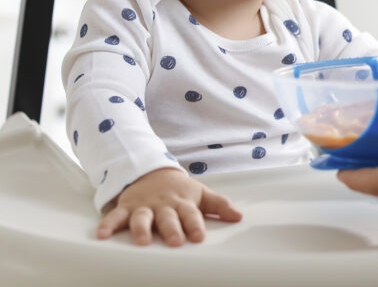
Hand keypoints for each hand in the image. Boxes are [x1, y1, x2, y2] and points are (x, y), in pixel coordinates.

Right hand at [97, 167, 241, 246]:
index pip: (191, 214)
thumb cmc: (180, 190)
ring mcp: (144, 206)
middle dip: (172, 229)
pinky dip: (108, 225)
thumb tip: (239, 217)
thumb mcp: (201, 193)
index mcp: (183, 202)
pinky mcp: (126, 207)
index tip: (199, 237)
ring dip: (141, 229)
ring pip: (142, 218)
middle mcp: (164, 205)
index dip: (196, 225)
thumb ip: (219, 205)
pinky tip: (102, 236)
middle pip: (168, 218)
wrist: (151, 171)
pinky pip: (115, 216)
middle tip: (175, 241)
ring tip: (141, 242)